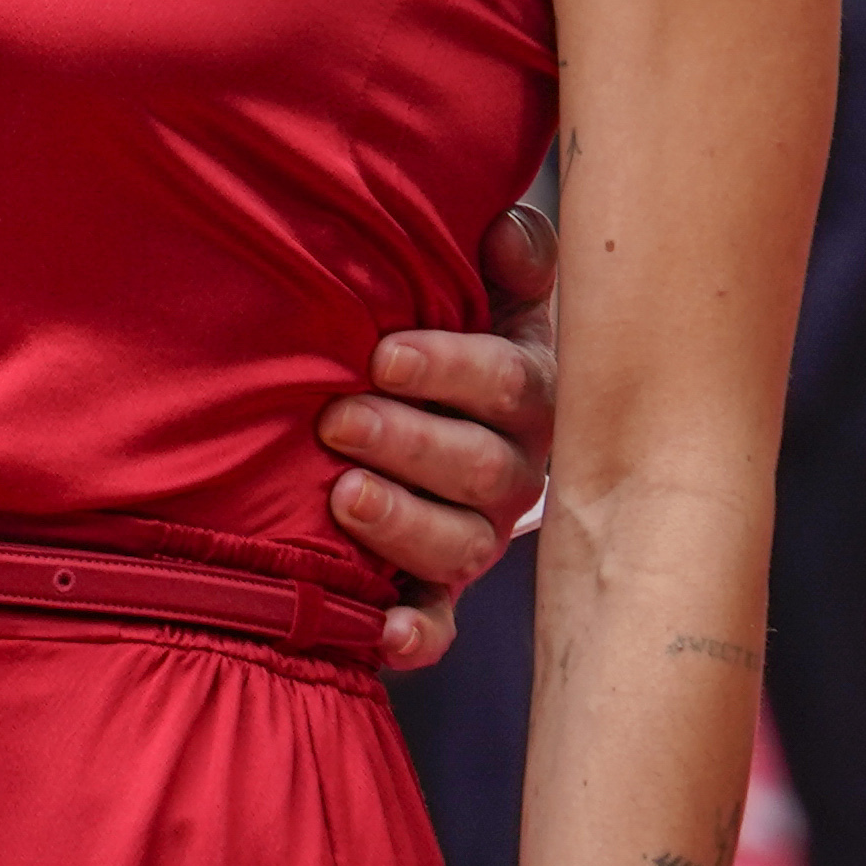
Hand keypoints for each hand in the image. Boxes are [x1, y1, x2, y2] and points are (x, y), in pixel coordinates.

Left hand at [322, 196, 557, 669]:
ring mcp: (476, 537)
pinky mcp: (437, 592)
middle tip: (338, 419)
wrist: (455, 418)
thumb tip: (505, 231)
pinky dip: (415, 634)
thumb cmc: (462, 339)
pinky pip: (436, 625)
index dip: (448, 367)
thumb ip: (511, 258)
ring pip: (457, 545)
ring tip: (343, 498)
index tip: (382, 355)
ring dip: (403, 526)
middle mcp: (511, 472)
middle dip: (408, 443)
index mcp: (527, 392)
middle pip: (478, 468)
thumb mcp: (495, 293)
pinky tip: (383, 632)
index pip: (504, 381)